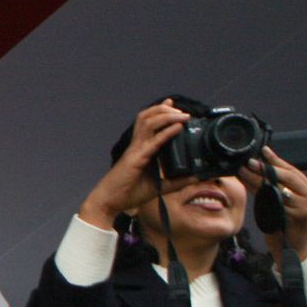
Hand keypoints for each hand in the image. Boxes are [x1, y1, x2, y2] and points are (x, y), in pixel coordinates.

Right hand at [78, 101, 191, 229]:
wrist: (110, 202)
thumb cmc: (129, 193)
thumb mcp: (159, 187)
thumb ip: (177, 182)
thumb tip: (196, 177)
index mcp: (141, 149)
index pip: (149, 123)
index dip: (160, 111)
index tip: (172, 104)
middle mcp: (137, 145)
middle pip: (147, 117)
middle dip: (165, 110)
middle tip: (182, 111)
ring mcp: (136, 150)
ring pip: (148, 123)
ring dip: (166, 116)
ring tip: (182, 115)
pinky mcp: (136, 158)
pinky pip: (153, 141)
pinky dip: (166, 132)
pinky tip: (178, 127)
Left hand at [240, 146, 306, 263]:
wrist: (294, 249)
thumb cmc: (287, 224)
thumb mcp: (283, 201)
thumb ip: (274, 185)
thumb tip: (257, 166)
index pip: (292, 171)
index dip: (277, 160)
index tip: (262, 150)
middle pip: (288, 177)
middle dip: (267, 167)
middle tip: (249, 161)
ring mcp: (304, 207)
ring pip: (279, 189)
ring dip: (258, 179)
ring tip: (243, 171)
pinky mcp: (295, 218)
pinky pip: (275, 203)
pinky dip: (261, 195)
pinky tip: (249, 188)